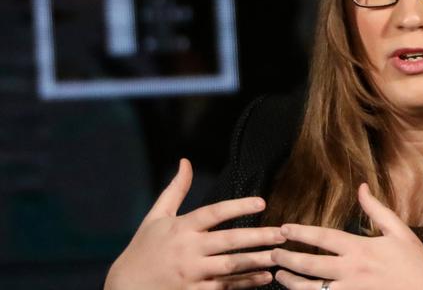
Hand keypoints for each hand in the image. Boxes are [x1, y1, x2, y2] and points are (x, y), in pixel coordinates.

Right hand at [105, 159, 285, 289]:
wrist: (124, 288)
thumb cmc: (143, 249)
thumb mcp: (155, 217)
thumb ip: (175, 190)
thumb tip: (186, 161)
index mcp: (180, 228)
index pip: (213, 213)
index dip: (238, 206)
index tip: (262, 202)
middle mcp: (187, 250)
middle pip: (229, 241)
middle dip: (258, 237)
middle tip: (282, 233)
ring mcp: (191, 274)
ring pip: (231, 266)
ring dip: (257, 261)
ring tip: (280, 255)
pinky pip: (225, 287)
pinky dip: (246, 283)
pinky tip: (265, 277)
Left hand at [271, 183, 422, 289]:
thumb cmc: (416, 263)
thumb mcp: (400, 231)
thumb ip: (377, 210)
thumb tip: (362, 187)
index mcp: (361, 248)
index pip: (323, 238)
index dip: (301, 233)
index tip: (284, 229)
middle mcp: (352, 270)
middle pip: (311, 265)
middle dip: (288, 259)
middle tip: (272, 253)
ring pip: (312, 289)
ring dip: (292, 283)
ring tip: (279, 276)